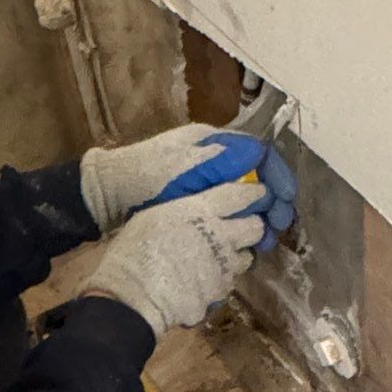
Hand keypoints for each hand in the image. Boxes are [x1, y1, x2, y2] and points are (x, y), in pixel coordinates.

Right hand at [79, 177, 270, 338]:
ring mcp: (224, 268)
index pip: (241, 195)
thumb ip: (182, 212)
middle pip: (255, 227)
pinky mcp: (220, 293)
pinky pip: (226, 285)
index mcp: (202, 211)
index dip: (253, 193)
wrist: (133, 295)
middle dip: (251, 226)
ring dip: (235, 257)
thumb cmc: (134, 249)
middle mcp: (221, 236)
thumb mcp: (154, 216)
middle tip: (238, 230)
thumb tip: (194, 213)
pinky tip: (201, 284)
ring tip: (217, 260)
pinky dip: (217, 283)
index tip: (258, 194)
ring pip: (246, 258)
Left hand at [80, 125, 297, 249]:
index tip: (285, 201)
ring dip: (261, 221)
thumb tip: (258, 157)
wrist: (106, 198)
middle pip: (259, 180)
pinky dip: (242, 230)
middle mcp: (216, 163)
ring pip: (249, 202)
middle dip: (273, 204)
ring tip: (263, 243)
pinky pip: (232, 217)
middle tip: (276, 229)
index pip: (260, 155)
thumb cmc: (140, 178)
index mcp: (213, 144)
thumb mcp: (179, 167)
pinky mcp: (200, 208)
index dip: (278, 176)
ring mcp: (208, 186)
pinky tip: (245, 246)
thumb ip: (218, 162)